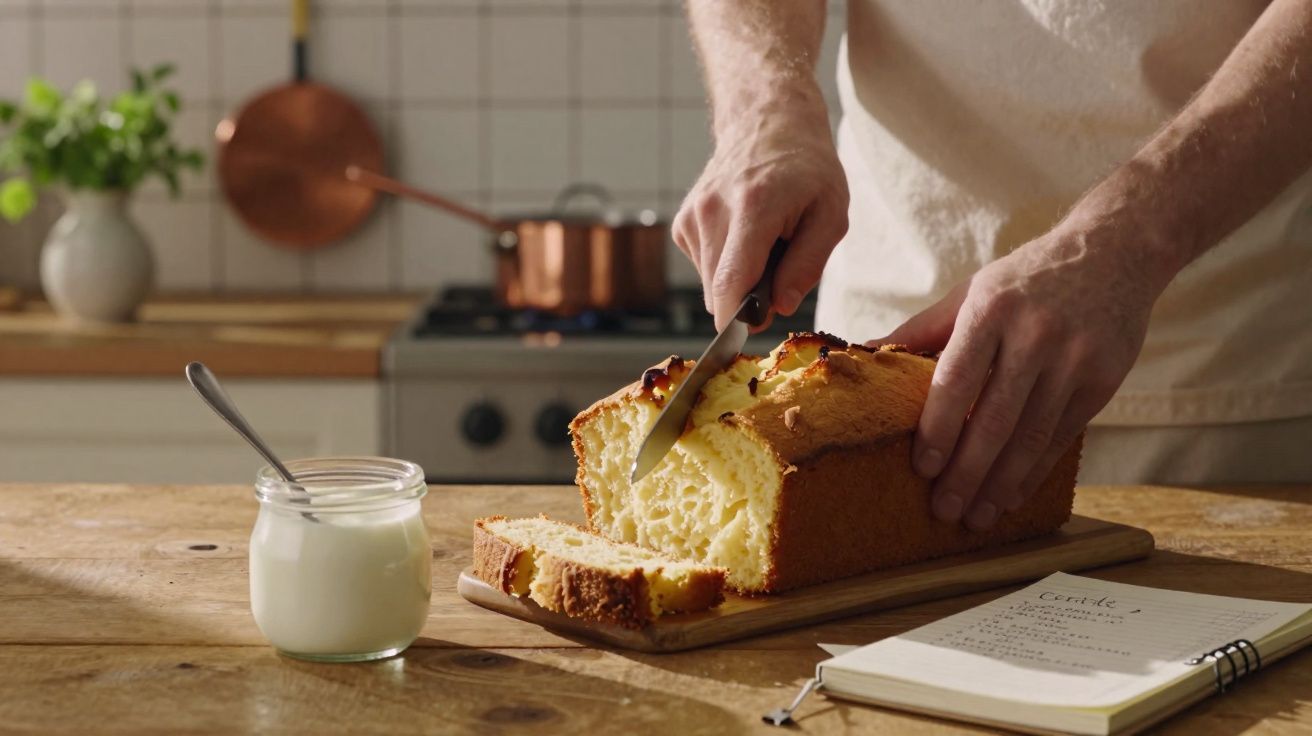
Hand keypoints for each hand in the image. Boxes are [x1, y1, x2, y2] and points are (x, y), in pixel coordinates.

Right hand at [673, 104, 847, 329]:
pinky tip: (743, 237)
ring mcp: (692, 215)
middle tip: (780, 270)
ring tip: (763, 246)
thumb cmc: (807, 170)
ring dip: (738, 281)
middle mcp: (712, 210)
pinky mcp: (683, 222)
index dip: (738, 319)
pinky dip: (725, 265)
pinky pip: (703, 267)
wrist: (767, 122)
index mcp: (753, 207)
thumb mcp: (831, 214)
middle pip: (718, 291)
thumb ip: (807, 265)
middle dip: (749, 298)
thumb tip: (779, 307)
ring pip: (709, 284)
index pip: (730, 282)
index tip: (756, 328)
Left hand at [872, 222, 1171, 529]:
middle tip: (943, 510)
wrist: (1113, 251)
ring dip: (1001, 483)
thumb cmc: (1027, 277)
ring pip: (1031, 436)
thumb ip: (923, 329)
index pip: (957, 379)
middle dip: (967, 472)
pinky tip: (1013, 495)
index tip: (922, 468)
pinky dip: (1035, 471)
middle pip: (995, 418)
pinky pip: (1063, 436)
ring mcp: (1074, 358)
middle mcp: (1035, 334)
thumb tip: (866, 353)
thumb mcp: (972, 291)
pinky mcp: (1104, 379)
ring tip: (977, 516)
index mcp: (991, 309)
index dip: (939, 428)